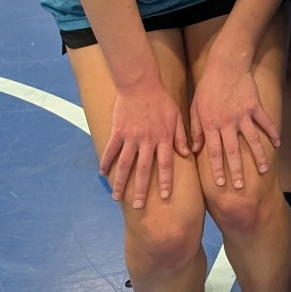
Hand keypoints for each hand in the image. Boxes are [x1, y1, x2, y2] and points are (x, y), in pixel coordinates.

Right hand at [101, 80, 189, 209]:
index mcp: (164, 138)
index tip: (165, 197)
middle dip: (141, 190)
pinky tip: (103, 174)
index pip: (166, 164)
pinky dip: (106, 162)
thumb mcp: (177, 117)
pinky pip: (111, 150)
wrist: (141, 84)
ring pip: (126, 164)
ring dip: (121, 182)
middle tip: (139, 207)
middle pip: (144, 170)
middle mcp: (148, 141)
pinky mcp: (118, 131)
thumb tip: (187, 154)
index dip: (166, 181)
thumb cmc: (162, 100)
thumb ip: (181, 136)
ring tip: (117, 198)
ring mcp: (131, 137)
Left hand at [188, 53, 279, 190]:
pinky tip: (278, 144)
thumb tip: (192, 150)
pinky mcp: (255, 106)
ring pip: (252, 140)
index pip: (214, 152)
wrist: (225, 65)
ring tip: (264, 170)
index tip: (220, 184)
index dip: (217, 169)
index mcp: (211, 124)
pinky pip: (265, 122)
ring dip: (258, 156)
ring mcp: (243, 115)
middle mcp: (227, 123)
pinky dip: (272, 133)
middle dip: (236, 170)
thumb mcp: (195, 108)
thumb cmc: (207, 87)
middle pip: (233, 151)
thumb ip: (195, 130)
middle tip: (240, 187)